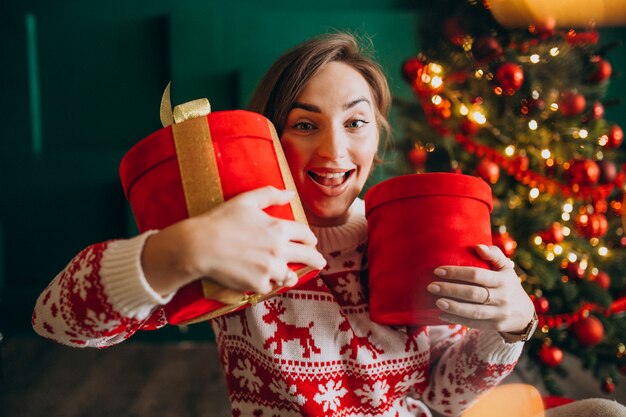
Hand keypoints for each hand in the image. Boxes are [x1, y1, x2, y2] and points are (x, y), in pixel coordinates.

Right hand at [142, 186, 326, 295]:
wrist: (200, 246)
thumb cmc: (220, 220)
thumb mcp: (246, 200)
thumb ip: (270, 195)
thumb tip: (291, 193)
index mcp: (278, 228)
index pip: (305, 234)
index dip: (310, 238)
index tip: (312, 242)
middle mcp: (279, 249)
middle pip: (308, 256)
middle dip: (316, 259)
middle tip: (320, 262)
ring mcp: (270, 269)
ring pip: (290, 275)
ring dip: (290, 275)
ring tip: (291, 276)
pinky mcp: (258, 284)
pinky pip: (269, 287)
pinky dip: (266, 284)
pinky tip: (262, 280)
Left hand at [426, 244, 534, 333]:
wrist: (524, 314)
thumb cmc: (508, 285)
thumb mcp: (505, 268)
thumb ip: (494, 254)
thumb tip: (478, 246)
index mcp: (503, 280)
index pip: (476, 275)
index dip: (456, 272)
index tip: (438, 271)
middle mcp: (502, 297)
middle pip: (473, 294)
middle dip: (450, 290)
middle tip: (432, 286)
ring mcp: (499, 313)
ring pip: (473, 311)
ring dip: (453, 307)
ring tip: (437, 301)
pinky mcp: (495, 326)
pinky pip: (474, 324)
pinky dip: (457, 320)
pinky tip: (442, 315)